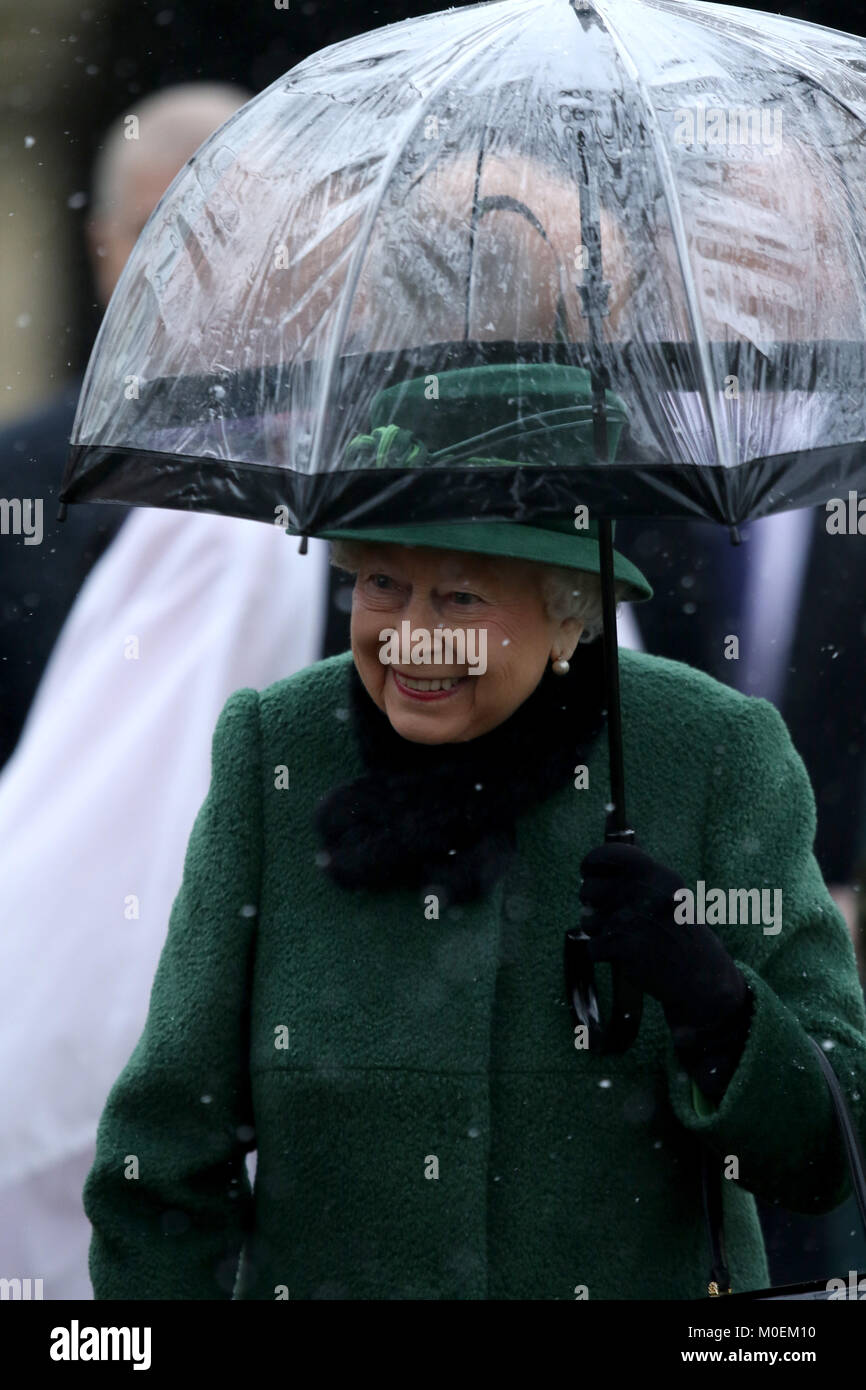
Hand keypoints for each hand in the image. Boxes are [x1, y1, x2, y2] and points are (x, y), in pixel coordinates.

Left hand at [578, 842, 748, 1037]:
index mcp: (657, 874)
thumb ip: (636, 878)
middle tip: (607, 914)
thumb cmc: (680, 931)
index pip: (609, 855)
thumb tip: (591, 873)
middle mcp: (643, 892)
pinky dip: (604, 954)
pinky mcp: (624, 947)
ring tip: (627, 938)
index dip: (591, 861)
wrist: (702, 974)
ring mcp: (632, 919)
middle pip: (588, 889)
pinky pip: (594, 947)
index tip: (587, 871)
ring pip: (589, 921)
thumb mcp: (669, 893)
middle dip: (591, 904)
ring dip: (600, 932)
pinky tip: (626, 956)